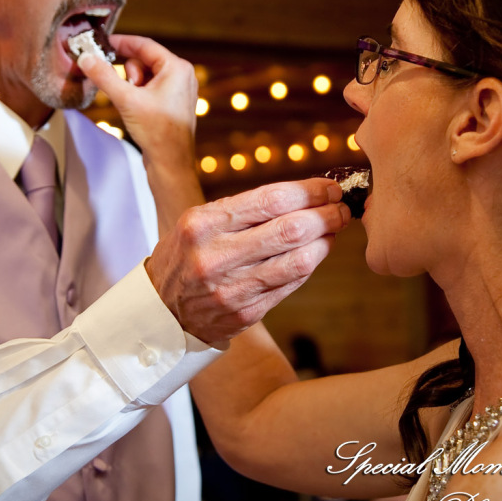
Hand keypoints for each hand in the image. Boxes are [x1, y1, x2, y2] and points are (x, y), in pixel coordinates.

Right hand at [78, 34, 196, 158]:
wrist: (171, 163)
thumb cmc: (157, 132)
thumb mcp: (126, 99)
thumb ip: (104, 76)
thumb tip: (86, 58)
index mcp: (178, 68)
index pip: (144, 45)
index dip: (121, 43)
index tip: (102, 44)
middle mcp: (182, 76)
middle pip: (144, 60)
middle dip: (128, 74)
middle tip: (126, 91)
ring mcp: (178, 90)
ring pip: (145, 75)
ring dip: (132, 86)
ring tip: (133, 105)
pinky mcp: (172, 103)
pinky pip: (149, 88)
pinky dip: (137, 94)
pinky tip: (136, 110)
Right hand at [147, 178, 349, 342]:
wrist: (159, 310)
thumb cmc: (187, 255)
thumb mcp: (199, 222)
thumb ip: (244, 209)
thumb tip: (303, 195)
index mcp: (203, 224)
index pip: (271, 200)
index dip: (309, 191)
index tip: (329, 187)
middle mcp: (215, 256)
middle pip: (290, 230)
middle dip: (326, 215)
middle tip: (342, 207)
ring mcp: (230, 289)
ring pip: (297, 261)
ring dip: (325, 241)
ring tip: (335, 229)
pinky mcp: (244, 314)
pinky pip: (290, 285)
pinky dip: (310, 265)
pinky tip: (317, 252)